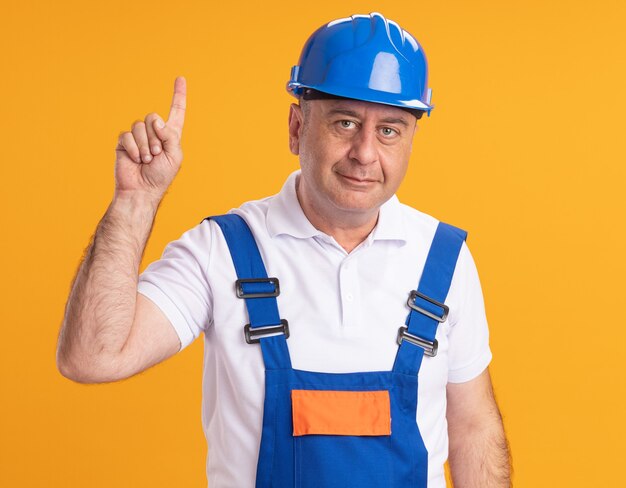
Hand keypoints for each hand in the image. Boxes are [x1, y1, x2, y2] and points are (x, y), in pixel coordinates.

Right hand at [114, 76, 186, 200]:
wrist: (142, 190)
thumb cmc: (161, 176)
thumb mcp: (174, 155)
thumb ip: (170, 135)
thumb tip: (156, 120)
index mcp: (170, 134)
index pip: (176, 111)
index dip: (178, 95)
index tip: (180, 78)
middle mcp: (154, 132)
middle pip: (153, 117)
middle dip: (155, 137)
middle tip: (156, 155)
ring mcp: (138, 137)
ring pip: (139, 126)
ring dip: (145, 145)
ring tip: (147, 160)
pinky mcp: (124, 143)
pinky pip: (127, 136)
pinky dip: (134, 148)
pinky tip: (136, 160)